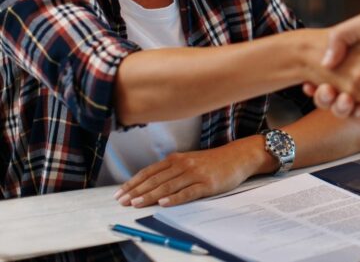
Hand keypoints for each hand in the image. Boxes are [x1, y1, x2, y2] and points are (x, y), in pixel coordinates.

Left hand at [114, 138, 261, 207]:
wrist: (238, 157)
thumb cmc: (212, 161)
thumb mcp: (190, 160)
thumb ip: (172, 169)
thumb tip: (150, 183)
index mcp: (177, 158)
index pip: (149, 171)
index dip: (133, 182)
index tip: (120, 193)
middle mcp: (183, 164)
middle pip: (155, 179)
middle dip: (136, 191)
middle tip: (122, 202)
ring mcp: (195, 174)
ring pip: (168, 186)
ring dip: (150, 195)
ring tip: (136, 204)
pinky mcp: (207, 184)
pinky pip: (188, 192)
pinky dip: (175, 198)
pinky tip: (164, 203)